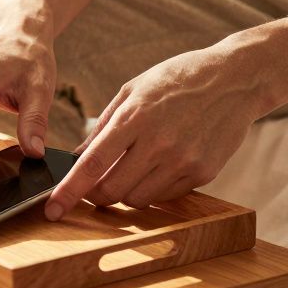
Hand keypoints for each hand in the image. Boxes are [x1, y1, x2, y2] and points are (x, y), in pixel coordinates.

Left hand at [45, 42, 271, 219]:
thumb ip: (104, 126)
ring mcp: (183, 161)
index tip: (51, 209)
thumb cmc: (178, 79)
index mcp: (135, 118)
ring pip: (137, 199)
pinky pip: (165, 196)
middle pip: (112, 192)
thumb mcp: (133, 90)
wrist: (235, 79)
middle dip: (95, 195)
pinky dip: (153, 189)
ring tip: (133, 168)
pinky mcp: (203, 173)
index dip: (69, 191)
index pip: (93, 165)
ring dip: (125, 191)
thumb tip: (79, 159)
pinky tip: (160, 165)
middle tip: (94, 185)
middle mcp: (159, 143)